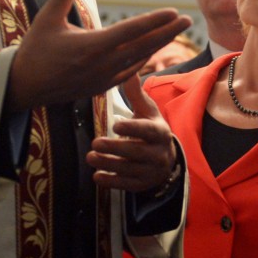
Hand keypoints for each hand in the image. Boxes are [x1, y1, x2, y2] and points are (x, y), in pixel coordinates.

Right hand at [7, 0, 190, 110]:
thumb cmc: (35, 51)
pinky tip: (152, 51)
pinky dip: (143, 60)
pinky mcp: (102, 87)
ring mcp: (104, 78)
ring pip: (139, 60)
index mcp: (91, 47)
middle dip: (167, 32)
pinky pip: (130, 72)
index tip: (173, 12)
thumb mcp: (46, 20)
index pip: (130, 31)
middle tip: (188, 20)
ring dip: (159, 45)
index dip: (153, 21)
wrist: (24, 88)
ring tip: (176, 31)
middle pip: (143, 46)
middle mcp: (102, 64)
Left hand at [86, 73, 177, 191]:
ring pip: (129, 169)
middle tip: (95, 143)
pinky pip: (127, 185)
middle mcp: (159, 153)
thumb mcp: (148, 112)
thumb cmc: (151, 130)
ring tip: (90, 157)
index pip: (148, 131)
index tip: (115, 125)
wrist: (166, 159)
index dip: (132, 128)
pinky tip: (97, 176)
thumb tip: (128, 71)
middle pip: (136, 152)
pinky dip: (111, 182)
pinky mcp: (142, 184)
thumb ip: (136, 94)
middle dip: (114, 148)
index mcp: (160, 132)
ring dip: (108, 164)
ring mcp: (151, 171)